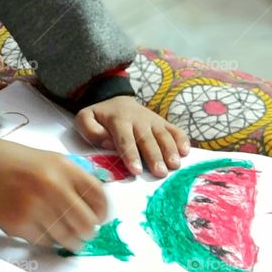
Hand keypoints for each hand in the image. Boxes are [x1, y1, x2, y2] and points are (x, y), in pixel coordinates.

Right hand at [0, 136, 107, 251]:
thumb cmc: (17, 163)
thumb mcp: (51, 160)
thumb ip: (75, 178)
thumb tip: (96, 206)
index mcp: (64, 168)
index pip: (97, 196)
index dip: (103, 212)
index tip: (101, 218)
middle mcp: (52, 187)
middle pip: (86, 223)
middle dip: (89, 232)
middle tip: (86, 233)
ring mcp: (34, 207)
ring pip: (67, 238)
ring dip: (72, 242)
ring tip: (71, 239)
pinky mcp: (18, 225)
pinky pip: (45, 242)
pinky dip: (50, 241)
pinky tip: (45, 231)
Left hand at [74, 95, 189, 177]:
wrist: (117, 99)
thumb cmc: (101, 116)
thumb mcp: (85, 118)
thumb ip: (90, 130)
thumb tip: (107, 142)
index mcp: (118, 120)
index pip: (125, 139)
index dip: (131, 155)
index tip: (136, 170)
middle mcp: (138, 119)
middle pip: (147, 140)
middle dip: (154, 156)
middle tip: (160, 172)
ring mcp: (153, 120)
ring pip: (163, 135)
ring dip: (170, 150)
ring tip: (175, 165)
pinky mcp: (163, 122)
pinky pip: (175, 130)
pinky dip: (182, 139)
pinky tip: (186, 151)